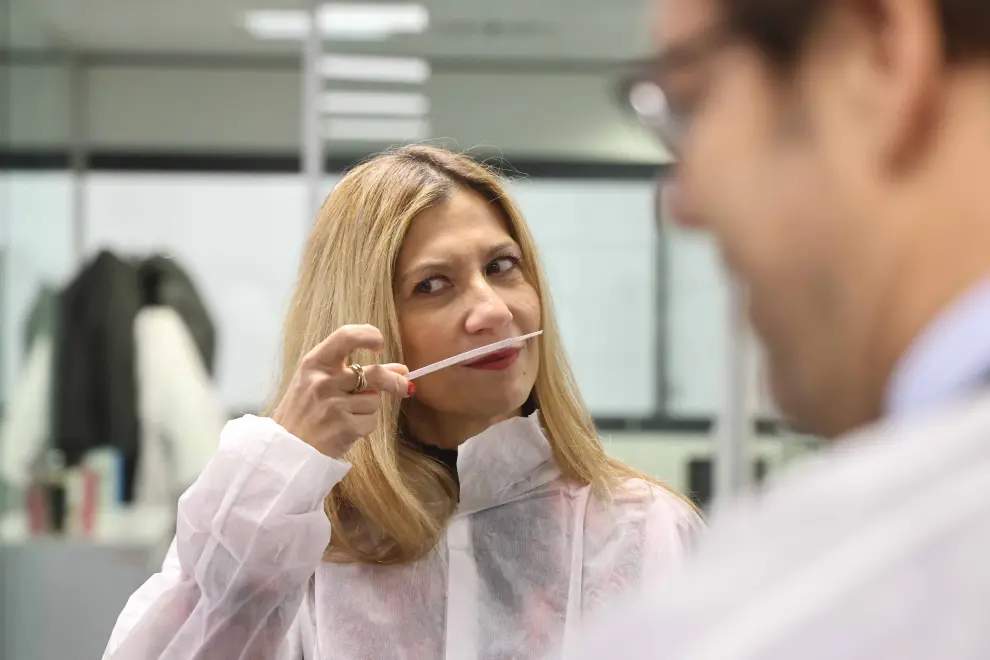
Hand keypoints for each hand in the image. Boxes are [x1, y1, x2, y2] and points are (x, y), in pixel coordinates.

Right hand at [272, 324, 410, 458]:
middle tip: (403, 385)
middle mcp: (323, 381)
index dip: (369, 335)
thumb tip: (401, 368)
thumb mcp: (322, 384)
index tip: (379, 343)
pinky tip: (345, 429)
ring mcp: (334, 404)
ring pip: (374, 401)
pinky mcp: (344, 427)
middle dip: (394, 381)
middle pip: (375, 373)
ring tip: (344, 416)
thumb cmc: (305, 412)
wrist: (286, 450)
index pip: (346, 336)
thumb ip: (358, 372)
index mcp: (314, 363)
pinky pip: (371, 421)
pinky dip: (364, 426)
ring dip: (368, 409)